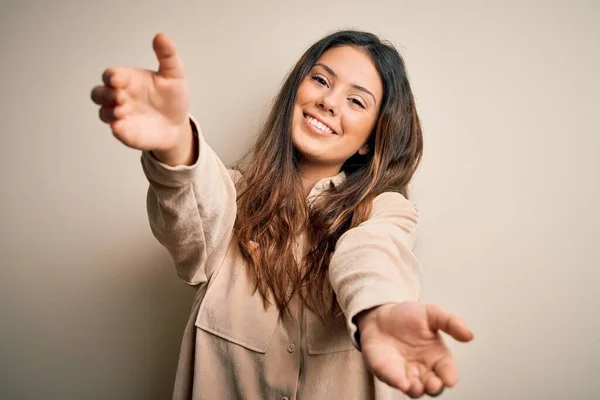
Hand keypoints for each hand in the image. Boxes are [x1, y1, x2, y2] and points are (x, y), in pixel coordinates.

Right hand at [90, 33, 189, 151]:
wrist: (178, 123)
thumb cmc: (172, 97)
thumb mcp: (174, 74)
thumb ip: (167, 55)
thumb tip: (161, 36)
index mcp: (129, 80)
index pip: (111, 75)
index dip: (111, 77)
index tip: (118, 80)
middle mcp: (120, 97)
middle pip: (98, 93)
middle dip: (105, 94)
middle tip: (120, 97)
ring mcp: (121, 115)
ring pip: (103, 113)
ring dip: (109, 112)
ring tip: (123, 111)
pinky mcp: (126, 132)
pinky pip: (115, 130)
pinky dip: (116, 128)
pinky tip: (121, 126)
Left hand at [357, 302, 473, 397]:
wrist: (380, 316)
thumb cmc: (408, 316)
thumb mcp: (432, 313)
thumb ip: (451, 323)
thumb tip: (469, 335)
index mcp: (438, 356)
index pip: (448, 371)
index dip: (450, 376)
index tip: (449, 379)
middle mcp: (424, 369)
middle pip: (433, 385)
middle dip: (434, 387)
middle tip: (433, 384)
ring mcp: (406, 373)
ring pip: (415, 389)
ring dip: (417, 390)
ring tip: (417, 387)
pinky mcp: (388, 373)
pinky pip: (394, 381)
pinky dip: (398, 383)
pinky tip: (402, 383)